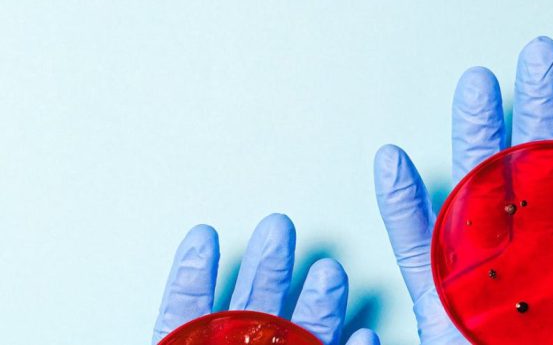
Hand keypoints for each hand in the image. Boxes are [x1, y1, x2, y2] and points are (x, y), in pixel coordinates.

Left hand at [152, 213, 378, 344]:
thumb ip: (179, 330)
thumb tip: (183, 287)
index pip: (187, 315)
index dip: (195, 275)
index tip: (203, 234)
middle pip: (253, 308)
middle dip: (268, 265)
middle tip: (278, 227)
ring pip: (304, 335)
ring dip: (320, 303)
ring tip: (328, 272)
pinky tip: (364, 333)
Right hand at [373, 36, 552, 343]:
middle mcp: (533, 256)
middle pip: (532, 170)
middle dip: (535, 110)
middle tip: (537, 57)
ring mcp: (481, 271)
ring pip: (472, 192)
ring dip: (469, 138)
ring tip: (473, 87)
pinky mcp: (437, 299)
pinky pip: (414, 245)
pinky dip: (399, 205)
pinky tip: (393, 163)